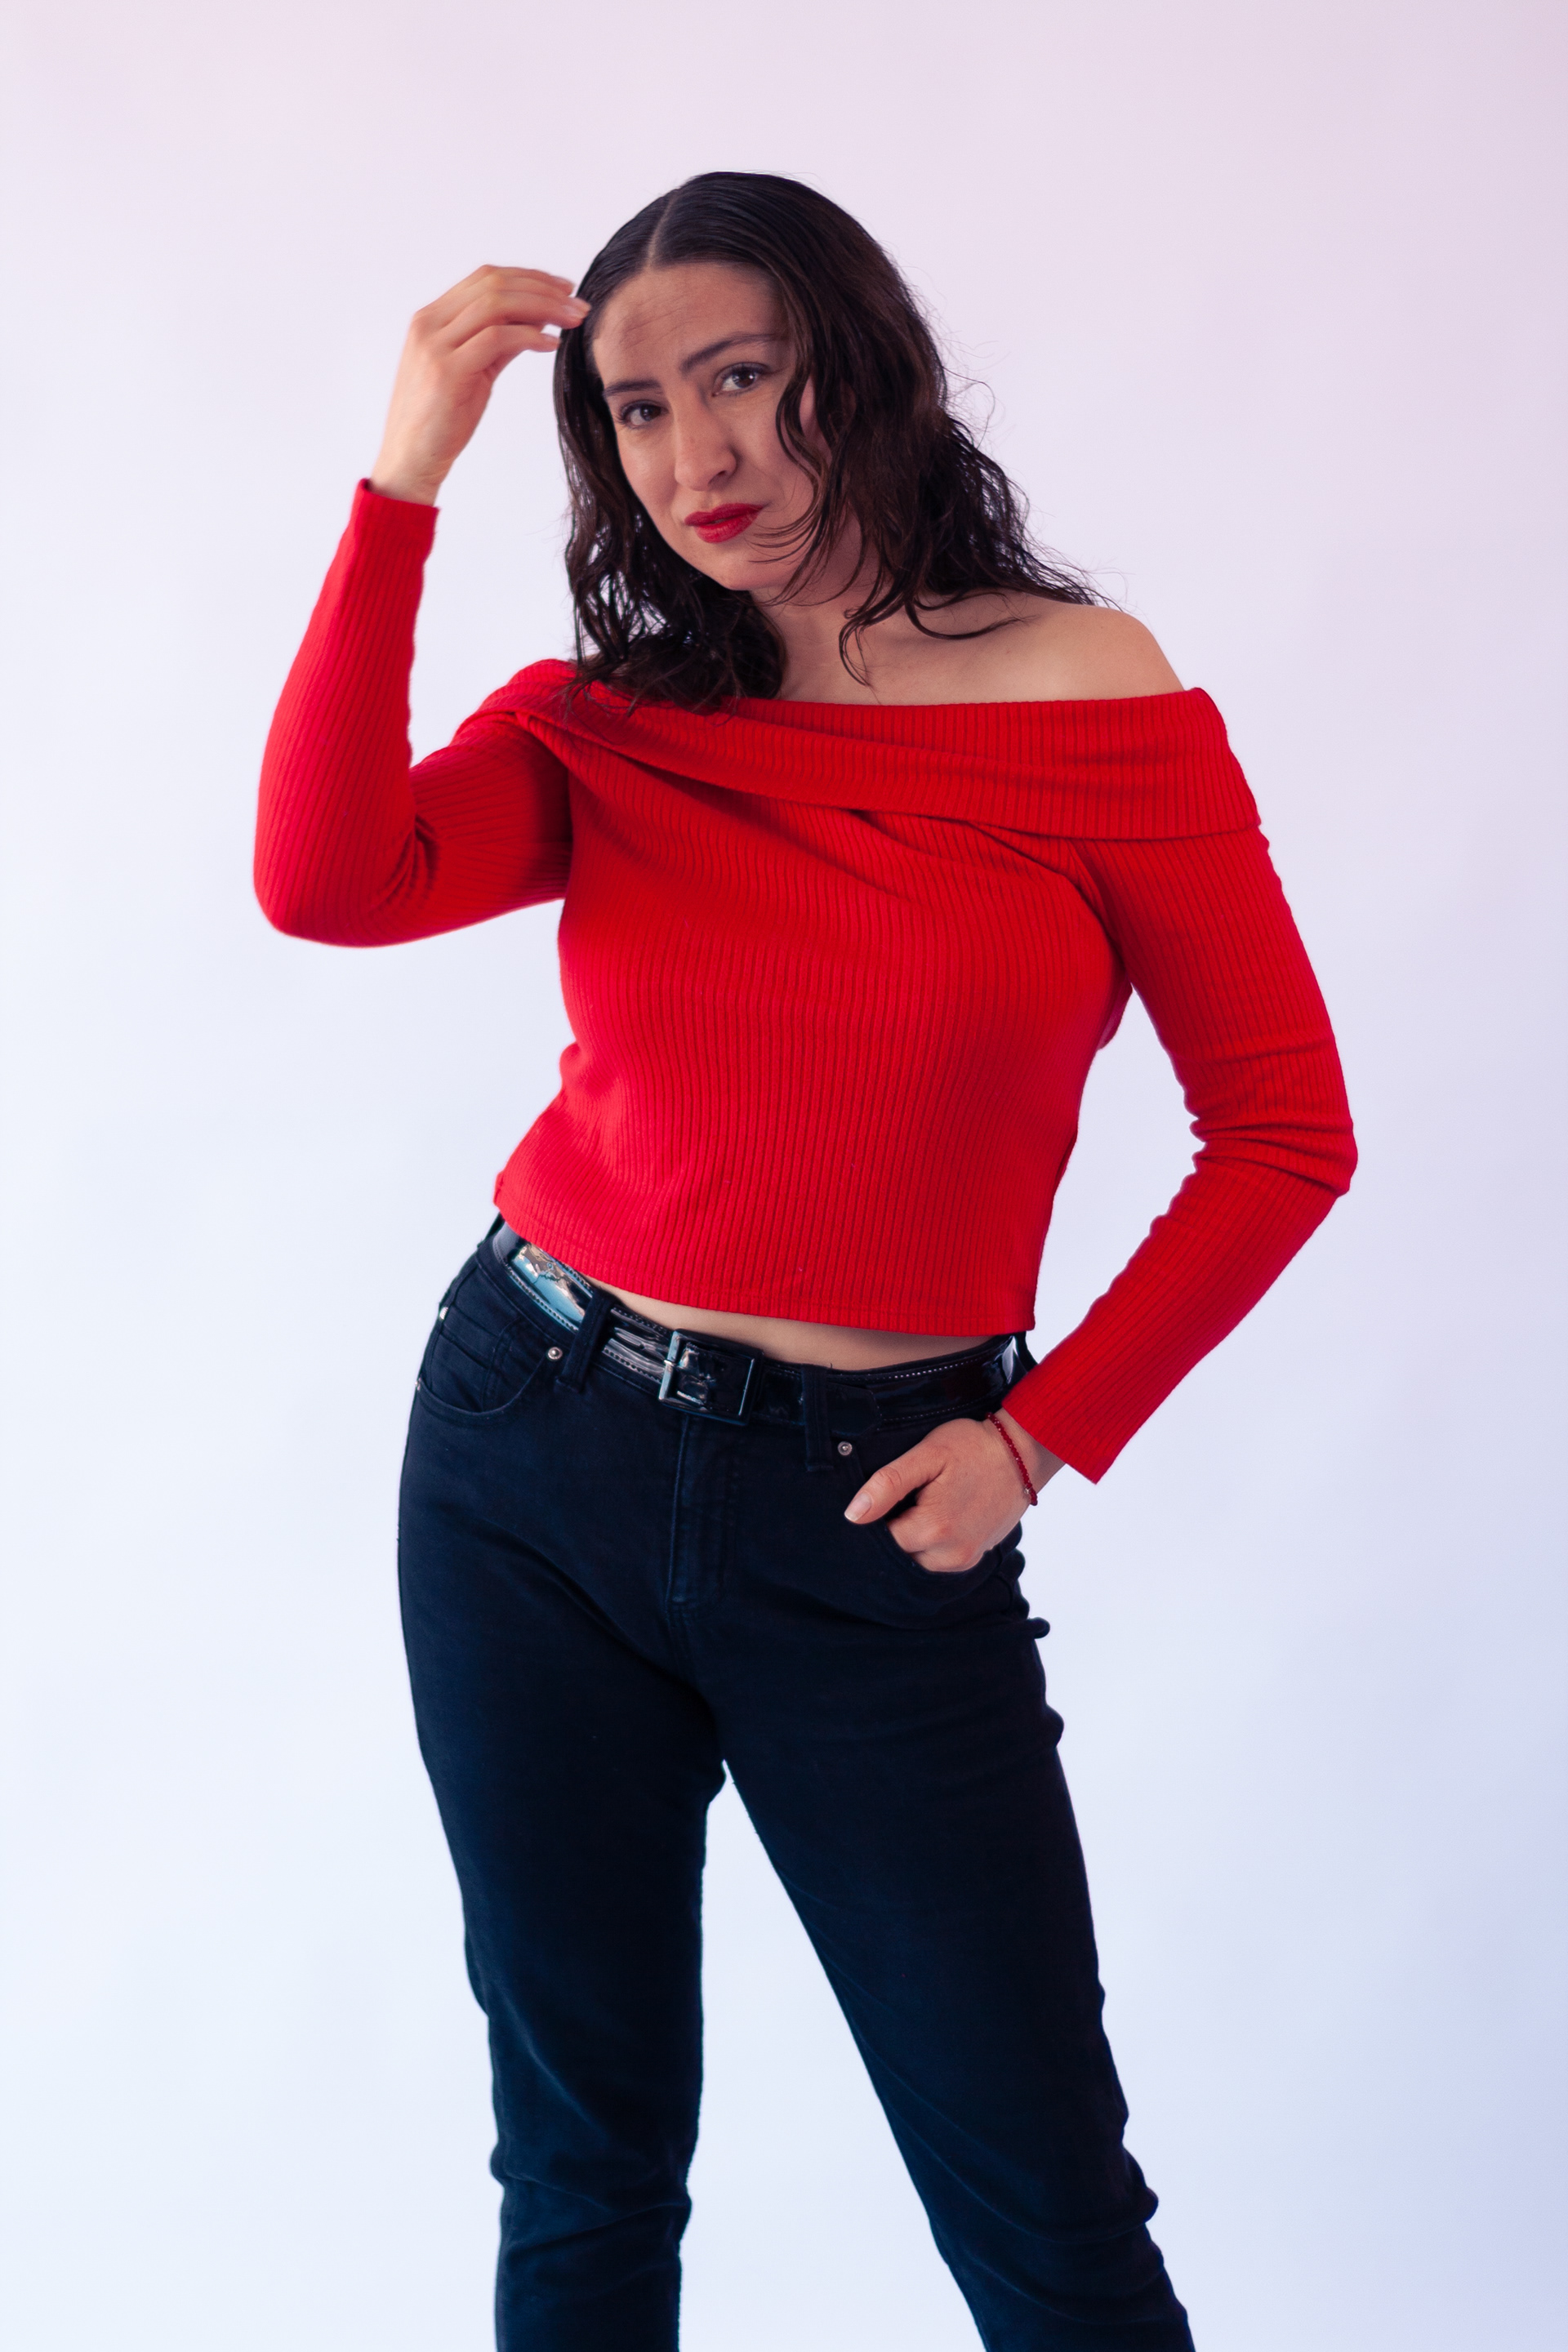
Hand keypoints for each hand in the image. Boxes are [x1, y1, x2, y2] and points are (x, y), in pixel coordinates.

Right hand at [369, 265, 589, 504]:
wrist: (409, 461)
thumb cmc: (440, 422)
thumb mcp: (472, 372)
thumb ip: (496, 343)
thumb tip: (536, 321)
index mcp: (432, 319)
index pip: (485, 278)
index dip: (529, 278)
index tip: (563, 289)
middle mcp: (429, 324)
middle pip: (493, 283)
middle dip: (542, 288)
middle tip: (577, 303)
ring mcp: (435, 345)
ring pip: (496, 304)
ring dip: (542, 306)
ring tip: (573, 320)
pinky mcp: (446, 371)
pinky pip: (496, 339)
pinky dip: (529, 336)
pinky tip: (552, 344)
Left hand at [843, 1409, 1063, 1572]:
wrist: (1022, 1454)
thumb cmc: (972, 1447)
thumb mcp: (927, 1454)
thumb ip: (888, 1484)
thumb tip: (852, 1515)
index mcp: (933, 1529)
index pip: (880, 1539)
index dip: (875, 1518)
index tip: (884, 1496)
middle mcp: (949, 1554)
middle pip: (899, 1553)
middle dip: (894, 1529)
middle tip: (903, 1497)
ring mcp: (965, 1559)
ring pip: (917, 1559)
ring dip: (912, 1538)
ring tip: (920, 1505)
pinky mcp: (975, 1557)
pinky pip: (938, 1560)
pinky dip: (930, 1544)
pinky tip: (936, 1515)